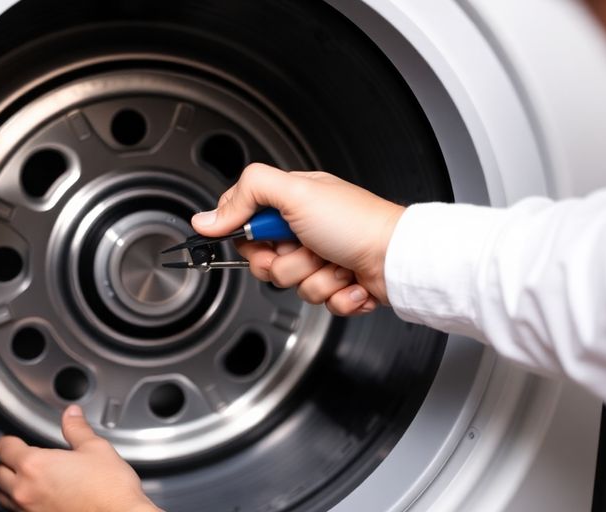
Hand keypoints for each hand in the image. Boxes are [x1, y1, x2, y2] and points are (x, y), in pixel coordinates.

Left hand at [0, 405, 159, 511]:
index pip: (4, 448)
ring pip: (4, 497)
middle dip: (6, 463)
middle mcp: (26, 491)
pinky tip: (38, 497)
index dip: (7, 440)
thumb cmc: (110, 490)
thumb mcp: (95, 448)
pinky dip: (22, 503)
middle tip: (18, 457)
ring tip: (26, 478)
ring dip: (10, 485)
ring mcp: (29, 511)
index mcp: (35, 465)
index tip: (12, 440)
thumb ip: (77, 429)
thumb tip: (71, 415)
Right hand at [192, 164, 403, 314]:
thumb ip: (247, 195)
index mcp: (291, 202)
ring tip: (337, 262)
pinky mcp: (336, 284)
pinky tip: (351, 279)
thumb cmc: (357, 222)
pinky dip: (337, 295)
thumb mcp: (295, 193)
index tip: (264, 237)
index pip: (245, 223)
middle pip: (264, 261)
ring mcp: (321, 258)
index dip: (249, 238)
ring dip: (316, 279)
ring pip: (291, 285)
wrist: (399, 259)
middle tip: (307, 248)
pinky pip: (318, 302)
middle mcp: (304, 229)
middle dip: (287, 263)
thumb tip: (206, 218)